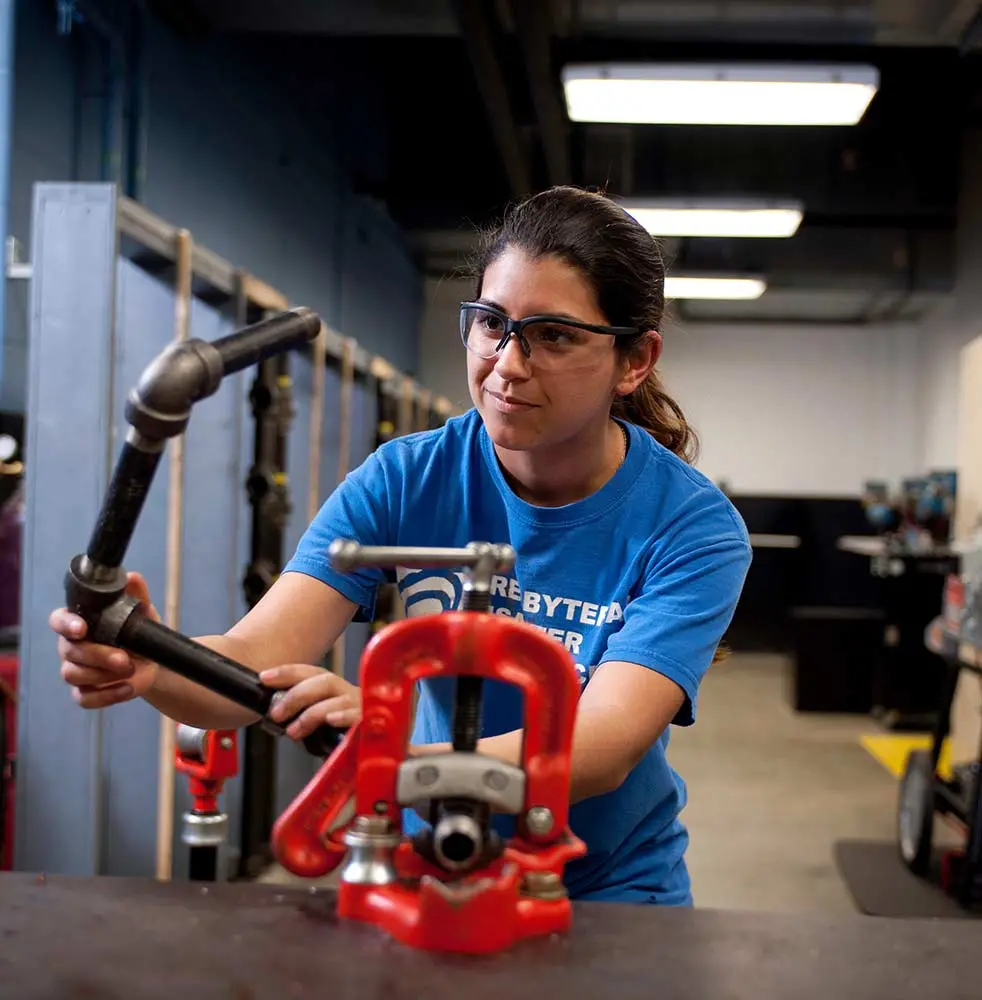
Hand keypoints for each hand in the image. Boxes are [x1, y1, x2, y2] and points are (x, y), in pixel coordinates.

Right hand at [50, 572, 160, 709]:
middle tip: (124, 658)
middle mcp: (71, 647)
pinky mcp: (84, 692)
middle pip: (70, 651)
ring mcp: (76, 671)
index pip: (59, 620)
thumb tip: (132, 578)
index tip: (82, 628)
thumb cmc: (138, 633)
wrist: (152, 662)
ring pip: (73, 674)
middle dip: (98, 655)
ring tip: (131, 669)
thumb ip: (137, 595)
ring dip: (103, 675)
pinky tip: (128, 689)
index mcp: (79, 622)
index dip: (66, 624)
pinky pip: (84, 698)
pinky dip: (108, 696)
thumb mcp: (143, 613)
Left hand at [260, 664, 360, 739]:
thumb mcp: (318, 727)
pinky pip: (357, 717)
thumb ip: (301, 717)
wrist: (372, 756)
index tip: (265, 677)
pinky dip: (342, 716)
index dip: (288, 672)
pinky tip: (330, 721)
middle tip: (277, 713)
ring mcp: (362, 708)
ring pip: (338, 699)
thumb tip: (275, 715)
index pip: (311, 673)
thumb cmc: (345, 742)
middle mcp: (349, 695)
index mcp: (335, 692)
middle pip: (325, 681)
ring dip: (311, 713)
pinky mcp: (370, 724)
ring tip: (294, 731)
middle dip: (296, 695)